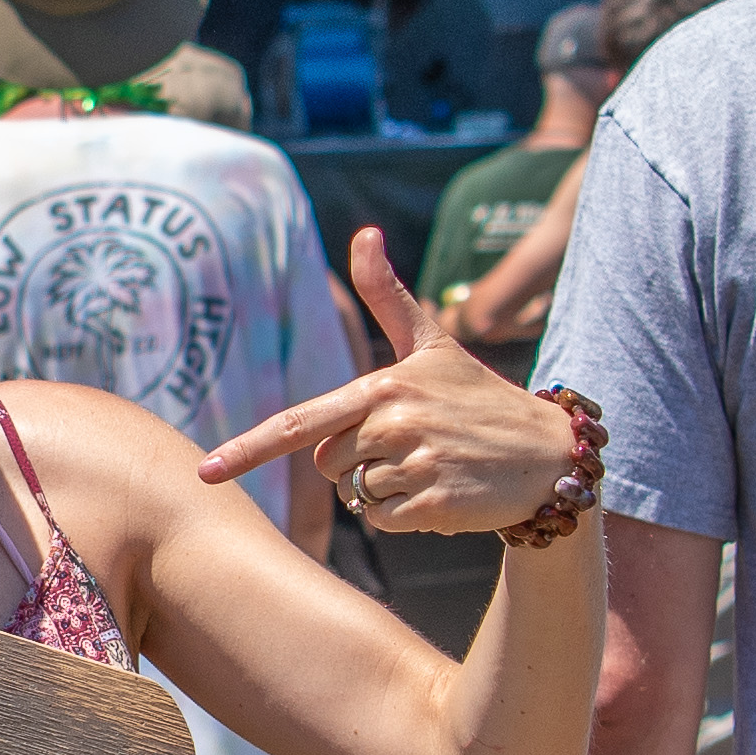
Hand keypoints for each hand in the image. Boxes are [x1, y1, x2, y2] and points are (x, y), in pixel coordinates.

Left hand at [203, 228, 595, 534]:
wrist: (549, 455)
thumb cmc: (480, 398)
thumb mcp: (433, 344)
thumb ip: (388, 295)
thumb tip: (363, 231)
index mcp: (383, 386)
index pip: (300, 422)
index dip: (247, 448)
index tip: (206, 472)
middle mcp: (393, 424)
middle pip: (328, 464)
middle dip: (357, 462)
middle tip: (412, 444)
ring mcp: (414, 466)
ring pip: (356, 496)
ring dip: (384, 490)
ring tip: (432, 466)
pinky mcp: (433, 506)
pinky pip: (383, 523)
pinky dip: (404, 517)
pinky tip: (441, 493)